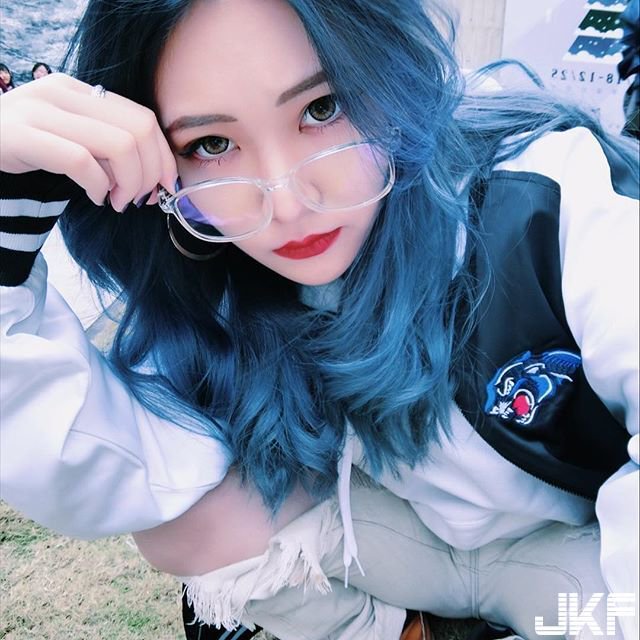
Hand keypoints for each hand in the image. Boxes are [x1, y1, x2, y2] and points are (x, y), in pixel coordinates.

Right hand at [0, 73, 176, 210]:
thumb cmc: (30, 150)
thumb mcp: (74, 139)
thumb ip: (109, 146)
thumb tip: (156, 175)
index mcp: (80, 92)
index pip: (144, 119)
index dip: (163, 157)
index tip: (164, 186)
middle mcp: (63, 93)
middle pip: (139, 131)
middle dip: (151, 173)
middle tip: (140, 199)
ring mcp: (40, 111)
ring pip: (119, 145)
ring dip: (129, 184)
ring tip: (117, 201)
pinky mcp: (21, 136)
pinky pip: (81, 162)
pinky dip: (98, 187)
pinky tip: (96, 198)